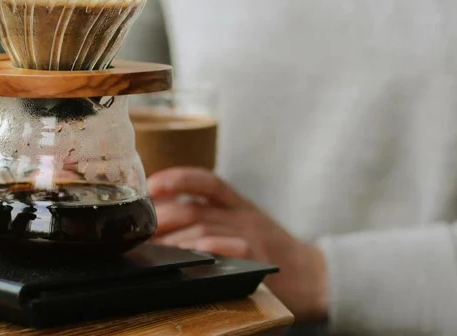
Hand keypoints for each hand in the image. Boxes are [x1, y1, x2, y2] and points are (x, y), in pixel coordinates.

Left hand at [148, 167, 327, 321]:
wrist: (317, 277)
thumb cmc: (275, 253)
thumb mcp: (248, 226)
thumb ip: (216, 218)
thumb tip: (166, 222)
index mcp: (240, 206)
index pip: (207, 182)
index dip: (177, 179)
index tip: (152, 184)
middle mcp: (244, 217)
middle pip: (194, 209)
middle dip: (162, 218)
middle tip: (140, 232)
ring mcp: (250, 238)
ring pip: (202, 231)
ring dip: (172, 241)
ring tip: (152, 251)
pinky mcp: (255, 260)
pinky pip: (222, 250)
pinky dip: (199, 252)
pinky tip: (183, 259)